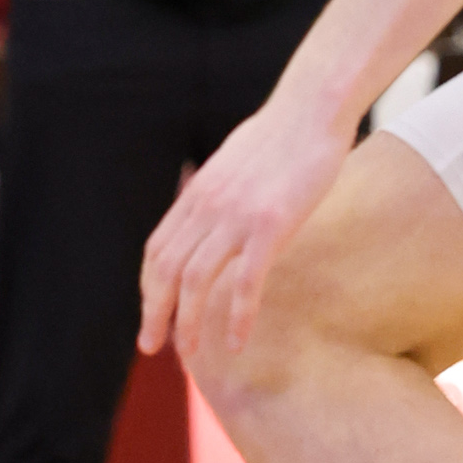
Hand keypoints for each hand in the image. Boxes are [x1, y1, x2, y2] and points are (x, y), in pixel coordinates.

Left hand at [137, 99, 350, 360]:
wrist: (313, 107)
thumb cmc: (281, 135)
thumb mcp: (234, 165)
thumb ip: (217, 195)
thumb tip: (212, 214)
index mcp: (196, 195)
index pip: (158, 251)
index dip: (149, 287)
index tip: (151, 314)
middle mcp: (207, 208)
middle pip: (166, 271)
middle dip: (154, 313)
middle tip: (151, 347)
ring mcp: (236, 217)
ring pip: (196, 282)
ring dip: (187, 323)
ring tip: (189, 355)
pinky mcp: (270, 226)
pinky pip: (245, 283)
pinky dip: (237, 317)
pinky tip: (237, 343)